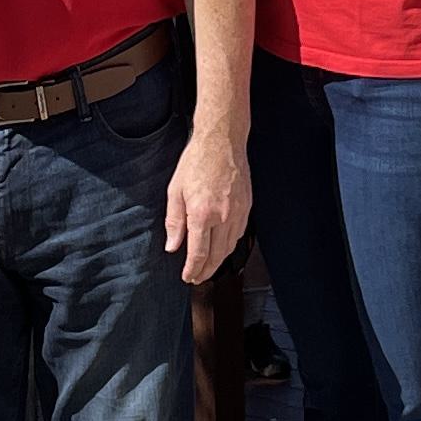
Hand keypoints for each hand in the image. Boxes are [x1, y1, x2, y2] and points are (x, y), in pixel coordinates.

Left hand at [166, 127, 251, 285]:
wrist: (222, 141)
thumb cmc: (196, 162)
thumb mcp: (176, 191)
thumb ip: (174, 222)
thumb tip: (173, 247)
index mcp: (202, 213)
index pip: (198, 253)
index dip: (192, 269)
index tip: (187, 277)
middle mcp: (223, 216)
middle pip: (216, 256)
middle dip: (206, 271)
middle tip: (197, 279)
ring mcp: (238, 212)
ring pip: (230, 247)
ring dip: (219, 261)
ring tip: (208, 268)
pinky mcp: (247, 206)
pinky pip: (239, 233)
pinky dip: (229, 245)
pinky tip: (221, 247)